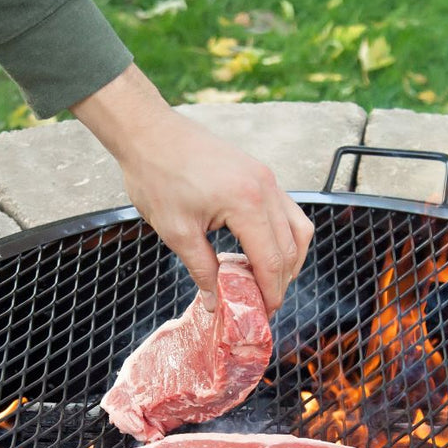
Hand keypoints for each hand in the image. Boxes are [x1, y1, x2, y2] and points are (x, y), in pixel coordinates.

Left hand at [71, 65, 313, 310]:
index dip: (270, 292)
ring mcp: (266, 178)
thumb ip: (202, 270)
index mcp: (247, 203)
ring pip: (297, 227)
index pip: (271, 260)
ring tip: (267, 281)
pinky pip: (286, 210)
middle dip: (281, 281)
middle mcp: (266, 188)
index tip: (263, 314)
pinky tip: (261, 250)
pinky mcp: (260, 172)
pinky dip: (282, 236)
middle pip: (290, 247)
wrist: (150, 133)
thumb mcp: (177, 232)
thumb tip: (217, 301)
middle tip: (263, 304)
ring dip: (288, 259)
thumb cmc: (158, 176)